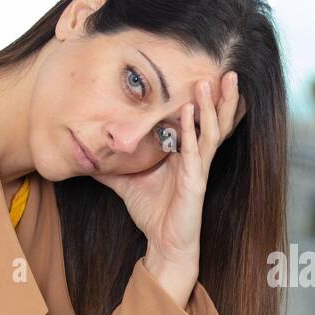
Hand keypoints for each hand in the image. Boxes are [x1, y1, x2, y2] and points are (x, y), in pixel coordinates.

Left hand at [97, 72, 246, 304]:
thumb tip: (86, 153)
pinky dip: (191, 131)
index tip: (208, 72)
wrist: (163, 244)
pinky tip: (189, 113)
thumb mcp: (126, 181)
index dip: (208, 99)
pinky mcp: (195, 184)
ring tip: (211, 81)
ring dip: (213, 106)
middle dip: (223, 96)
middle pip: (216, 121)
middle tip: (228, 69)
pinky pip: (196, 153)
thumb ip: (111, 165)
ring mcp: (198, 170)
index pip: (200, 121)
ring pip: (212, 132)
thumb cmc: (153, 213)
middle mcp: (196, 158)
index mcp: (186, 154)